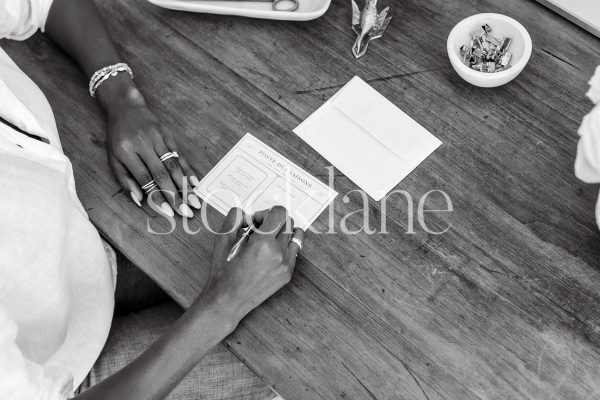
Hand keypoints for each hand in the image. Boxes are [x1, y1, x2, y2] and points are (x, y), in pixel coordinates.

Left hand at [105, 93, 200, 217]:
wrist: (126, 107)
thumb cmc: (117, 137)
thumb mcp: (113, 158)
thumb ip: (125, 180)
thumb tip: (140, 200)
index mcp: (126, 152)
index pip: (144, 179)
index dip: (158, 196)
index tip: (169, 212)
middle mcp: (143, 145)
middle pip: (162, 174)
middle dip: (175, 196)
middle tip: (186, 212)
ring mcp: (157, 138)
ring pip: (173, 165)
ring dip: (185, 186)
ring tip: (194, 202)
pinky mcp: (167, 134)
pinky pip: (179, 154)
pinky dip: (188, 170)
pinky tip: (194, 183)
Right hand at [198, 206, 303, 324]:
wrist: (228, 300)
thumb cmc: (223, 271)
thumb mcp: (222, 239)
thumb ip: (234, 218)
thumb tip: (247, 214)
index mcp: (262, 243)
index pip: (279, 213)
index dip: (266, 213)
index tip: (256, 222)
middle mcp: (278, 253)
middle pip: (288, 222)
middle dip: (274, 221)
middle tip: (259, 230)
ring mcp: (286, 265)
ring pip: (295, 235)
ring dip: (283, 232)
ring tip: (269, 239)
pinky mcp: (288, 274)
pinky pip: (295, 250)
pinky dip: (285, 246)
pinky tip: (271, 251)